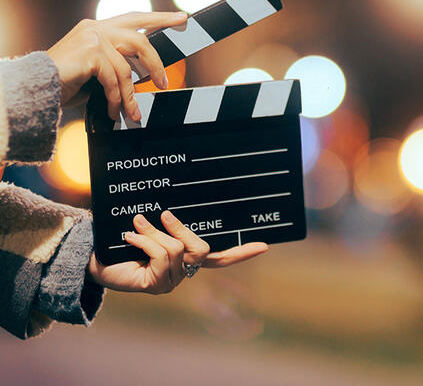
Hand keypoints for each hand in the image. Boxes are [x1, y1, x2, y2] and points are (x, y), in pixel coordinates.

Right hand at [47, 11, 187, 120]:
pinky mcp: (90, 53)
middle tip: (164, 83)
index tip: (180, 17)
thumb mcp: (98, 69)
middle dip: (156, 64)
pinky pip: (114, 80)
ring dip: (130, 95)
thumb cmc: (67, 82)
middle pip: (140, 41)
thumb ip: (118, 62)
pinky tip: (115, 111)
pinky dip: (117, 99)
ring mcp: (93, 38)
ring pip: (127, 68)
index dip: (159, 17)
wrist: (37, 88)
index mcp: (98, 27)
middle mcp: (96, 27)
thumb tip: (147, 73)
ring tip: (131, 112)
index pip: (135, 17)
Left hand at [87, 211, 268, 293]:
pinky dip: (143, 240)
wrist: (91, 257)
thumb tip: (175, 204)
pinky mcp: (154, 285)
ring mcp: (169, 282)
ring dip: (154, 233)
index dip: (242, 251)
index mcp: (186, 257)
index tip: (264, 245)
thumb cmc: (120, 238)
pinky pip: (159, 255)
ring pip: (176, 249)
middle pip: (201, 249)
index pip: (220, 256)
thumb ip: (166, 220)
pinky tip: (129, 237)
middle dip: (182, 229)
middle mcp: (182, 272)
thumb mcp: (150, 224)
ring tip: (135, 225)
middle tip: (164, 215)